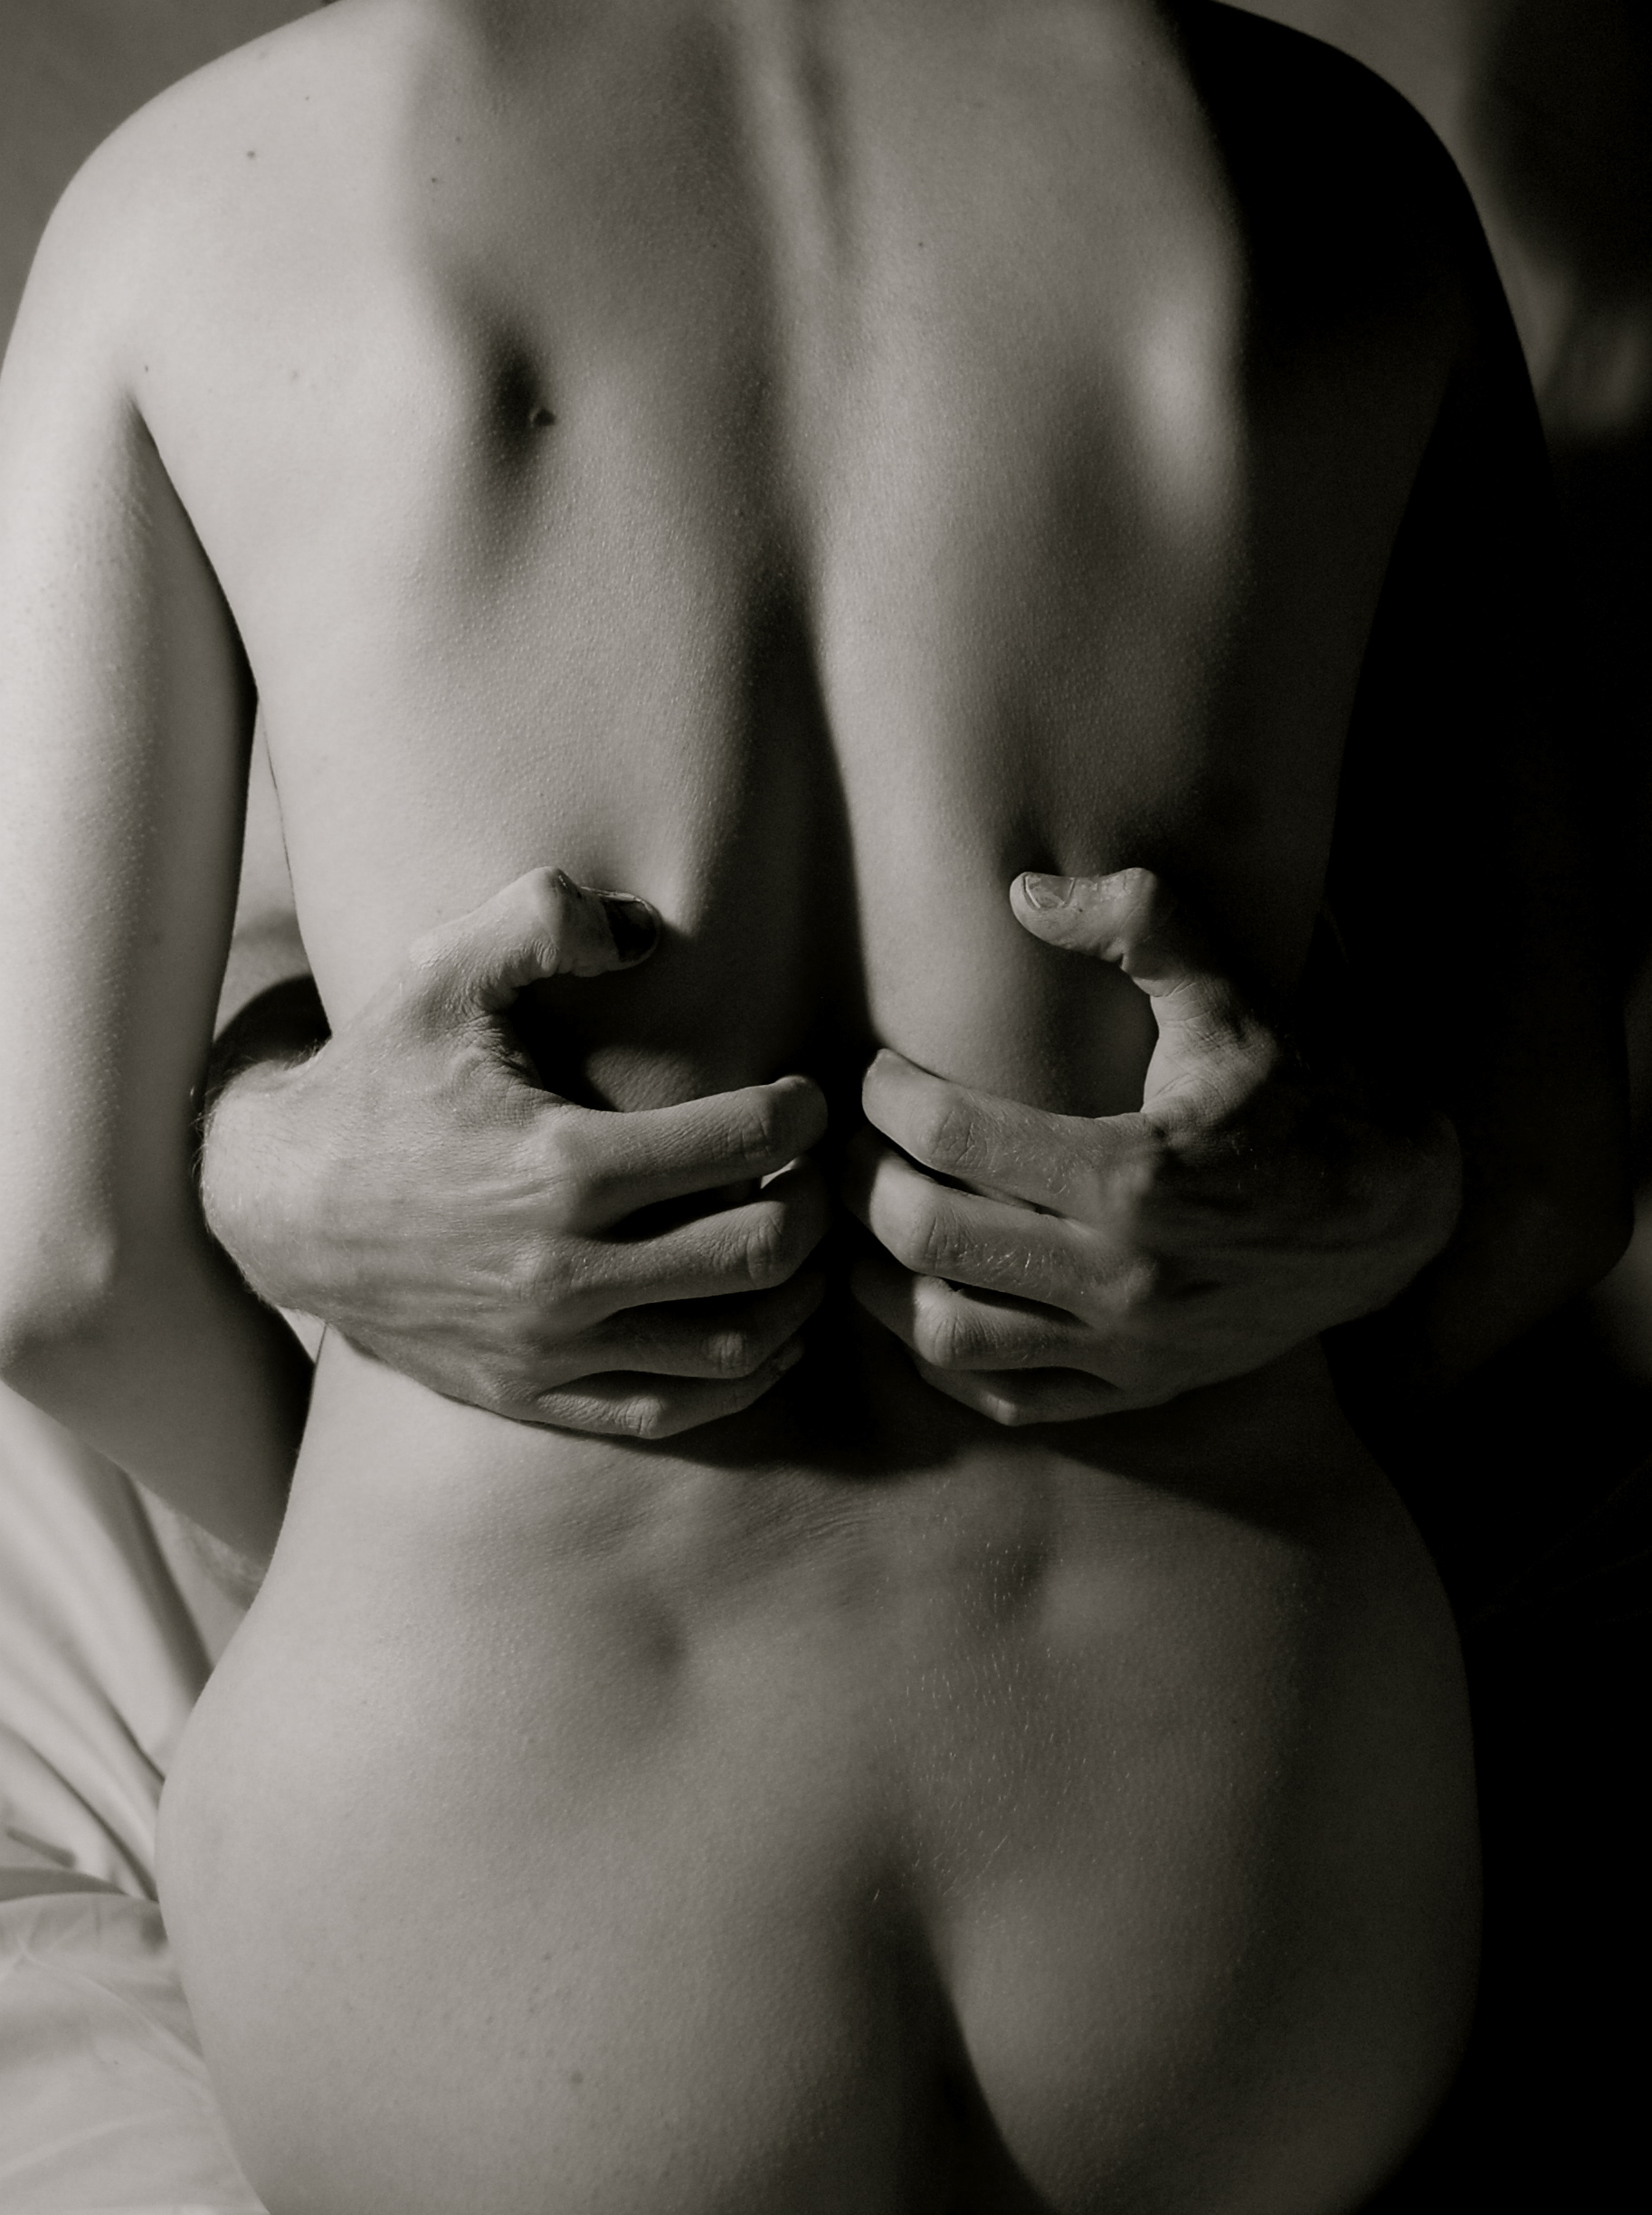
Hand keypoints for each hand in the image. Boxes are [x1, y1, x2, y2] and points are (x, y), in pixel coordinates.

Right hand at [201, 868, 829, 1437]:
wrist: (278, 1206)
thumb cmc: (376, 1083)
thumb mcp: (440, 974)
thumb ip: (542, 918)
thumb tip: (643, 926)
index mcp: (563, 1164)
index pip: (743, 1142)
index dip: (802, 1112)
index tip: (808, 1097)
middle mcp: (566, 1269)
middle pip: (759, 1253)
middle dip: (817, 1207)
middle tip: (820, 1174)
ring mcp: (552, 1345)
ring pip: (732, 1347)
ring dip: (796, 1299)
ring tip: (806, 1252)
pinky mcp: (533, 1393)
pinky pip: (669, 1411)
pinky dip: (739, 1379)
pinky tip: (764, 1333)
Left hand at [846, 868, 1462, 1423]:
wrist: (1396, 1213)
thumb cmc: (1301, 1093)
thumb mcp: (1232, 993)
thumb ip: (1138, 923)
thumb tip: (1023, 892)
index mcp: (1134, 1172)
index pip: (950, 1133)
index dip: (886, 1095)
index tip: (876, 1074)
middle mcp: (1123, 1274)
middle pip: (924, 1234)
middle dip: (861, 1180)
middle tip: (851, 1144)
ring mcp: (1130, 1346)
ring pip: (947, 1335)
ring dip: (879, 1278)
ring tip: (866, 1225)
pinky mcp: (1141, 1389)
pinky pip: (1006, 1398)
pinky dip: (943, 1359)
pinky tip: (922, 1302)